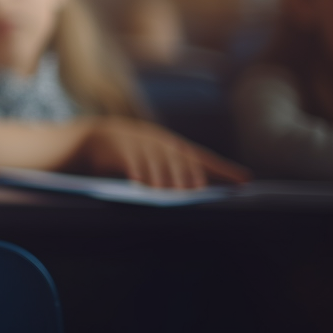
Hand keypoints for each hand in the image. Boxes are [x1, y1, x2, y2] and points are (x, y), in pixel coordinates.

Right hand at [72, 117, 250, 188]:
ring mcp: (139, 144)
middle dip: (189, 179)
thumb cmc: (122, 154)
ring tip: (168, 193)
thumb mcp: (147, 155)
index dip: (224, 170)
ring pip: (159, 167)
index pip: (202, 158)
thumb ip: (168, 168)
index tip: (246, 181)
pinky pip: (133, 165)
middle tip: (195, 192)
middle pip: (181, 164)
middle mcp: (157, 142)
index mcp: (168, 144)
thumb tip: (193, 190)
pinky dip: (139, 176)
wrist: (86, 139)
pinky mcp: (119, 151)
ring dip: (165, 181)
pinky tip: (141, 185)